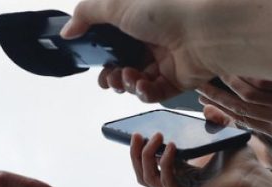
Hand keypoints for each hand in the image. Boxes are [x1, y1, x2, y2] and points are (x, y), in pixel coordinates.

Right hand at [64, 0, 212, 102]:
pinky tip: (142, 85)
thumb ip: (86, 14)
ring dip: (127, 83)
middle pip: (124, 64)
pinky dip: (144, 91)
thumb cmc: (164, 8)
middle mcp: (153, 39)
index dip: (102, 56)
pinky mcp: (178, 79)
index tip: (95, 65)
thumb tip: (67, 31)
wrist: (203, 30)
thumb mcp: (115, 3)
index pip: (115, 41)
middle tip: (108, 81)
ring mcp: (167, 60)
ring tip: (127, 79)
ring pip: (137, 81)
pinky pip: (155, 92)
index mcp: (140, 19)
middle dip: (112, 76)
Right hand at [128, 132, 271, 186]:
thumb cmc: (242, 164)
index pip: (152, 165)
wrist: (252, 181)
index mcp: (181, 176)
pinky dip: (165, 162)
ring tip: (156, 136)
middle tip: (137, 134)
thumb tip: (206, 108)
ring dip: (147, 155)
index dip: (142, 150)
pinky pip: (164, 181)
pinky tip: (172, 146)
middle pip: (143, 174)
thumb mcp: (224, 137)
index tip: (139, 132)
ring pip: (147, 178)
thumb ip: (217, 121)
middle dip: (136, 153)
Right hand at [198, 77, 271, 139]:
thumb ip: (244, 117)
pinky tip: (236, 65)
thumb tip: (211, 113)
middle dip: (218, 95)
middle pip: (241, 107)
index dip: (219, 109)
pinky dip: (246, 72)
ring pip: (248, 92)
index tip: (202, 100)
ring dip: (229, 81)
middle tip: (201, 86)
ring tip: (217, 72)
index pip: (240, 120)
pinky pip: (261, 80)